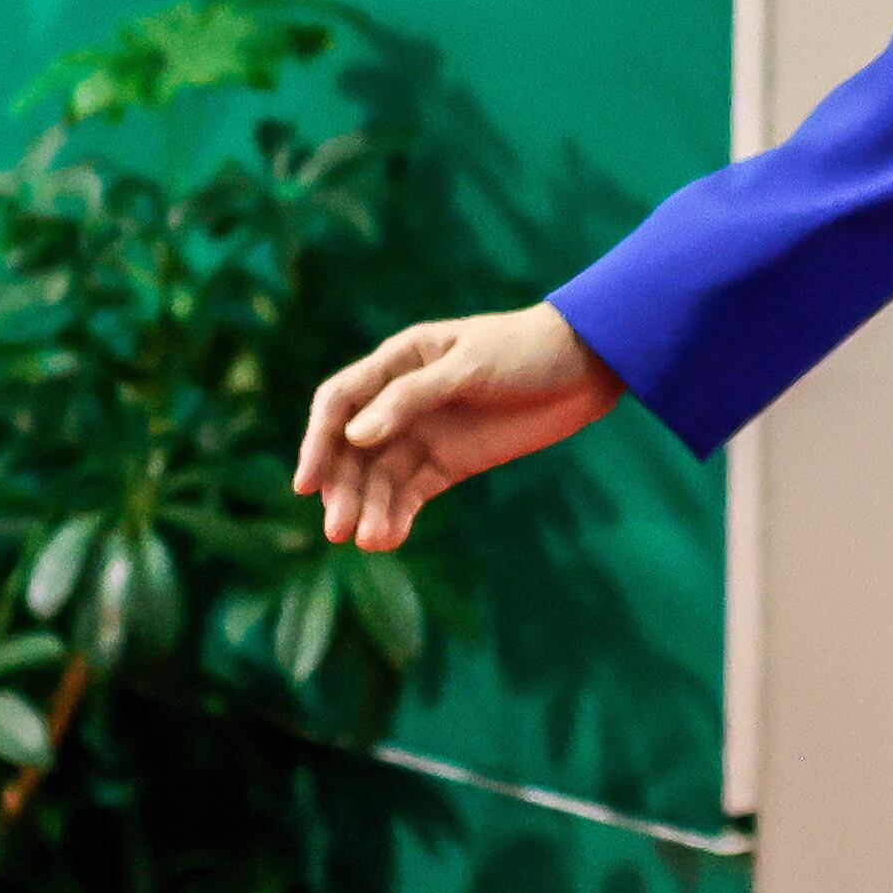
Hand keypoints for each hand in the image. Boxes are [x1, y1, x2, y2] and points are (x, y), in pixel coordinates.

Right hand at [291, 306, 626, 551]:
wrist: (585, 367)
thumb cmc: (524, 351)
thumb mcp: (470, 368)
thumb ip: (413, 398)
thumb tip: (356, 436)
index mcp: (398, 361)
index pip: (340, 402)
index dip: (318, 441)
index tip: (306, 484)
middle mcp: (401, 400)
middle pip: (353, 448)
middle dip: (342, 488)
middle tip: (338, 530)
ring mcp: (426, 433)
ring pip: (381, 477)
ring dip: (369, 509)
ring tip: (369, 542)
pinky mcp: (451, 462)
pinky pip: (413, 492)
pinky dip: (398, 515)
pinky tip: (389, 538)